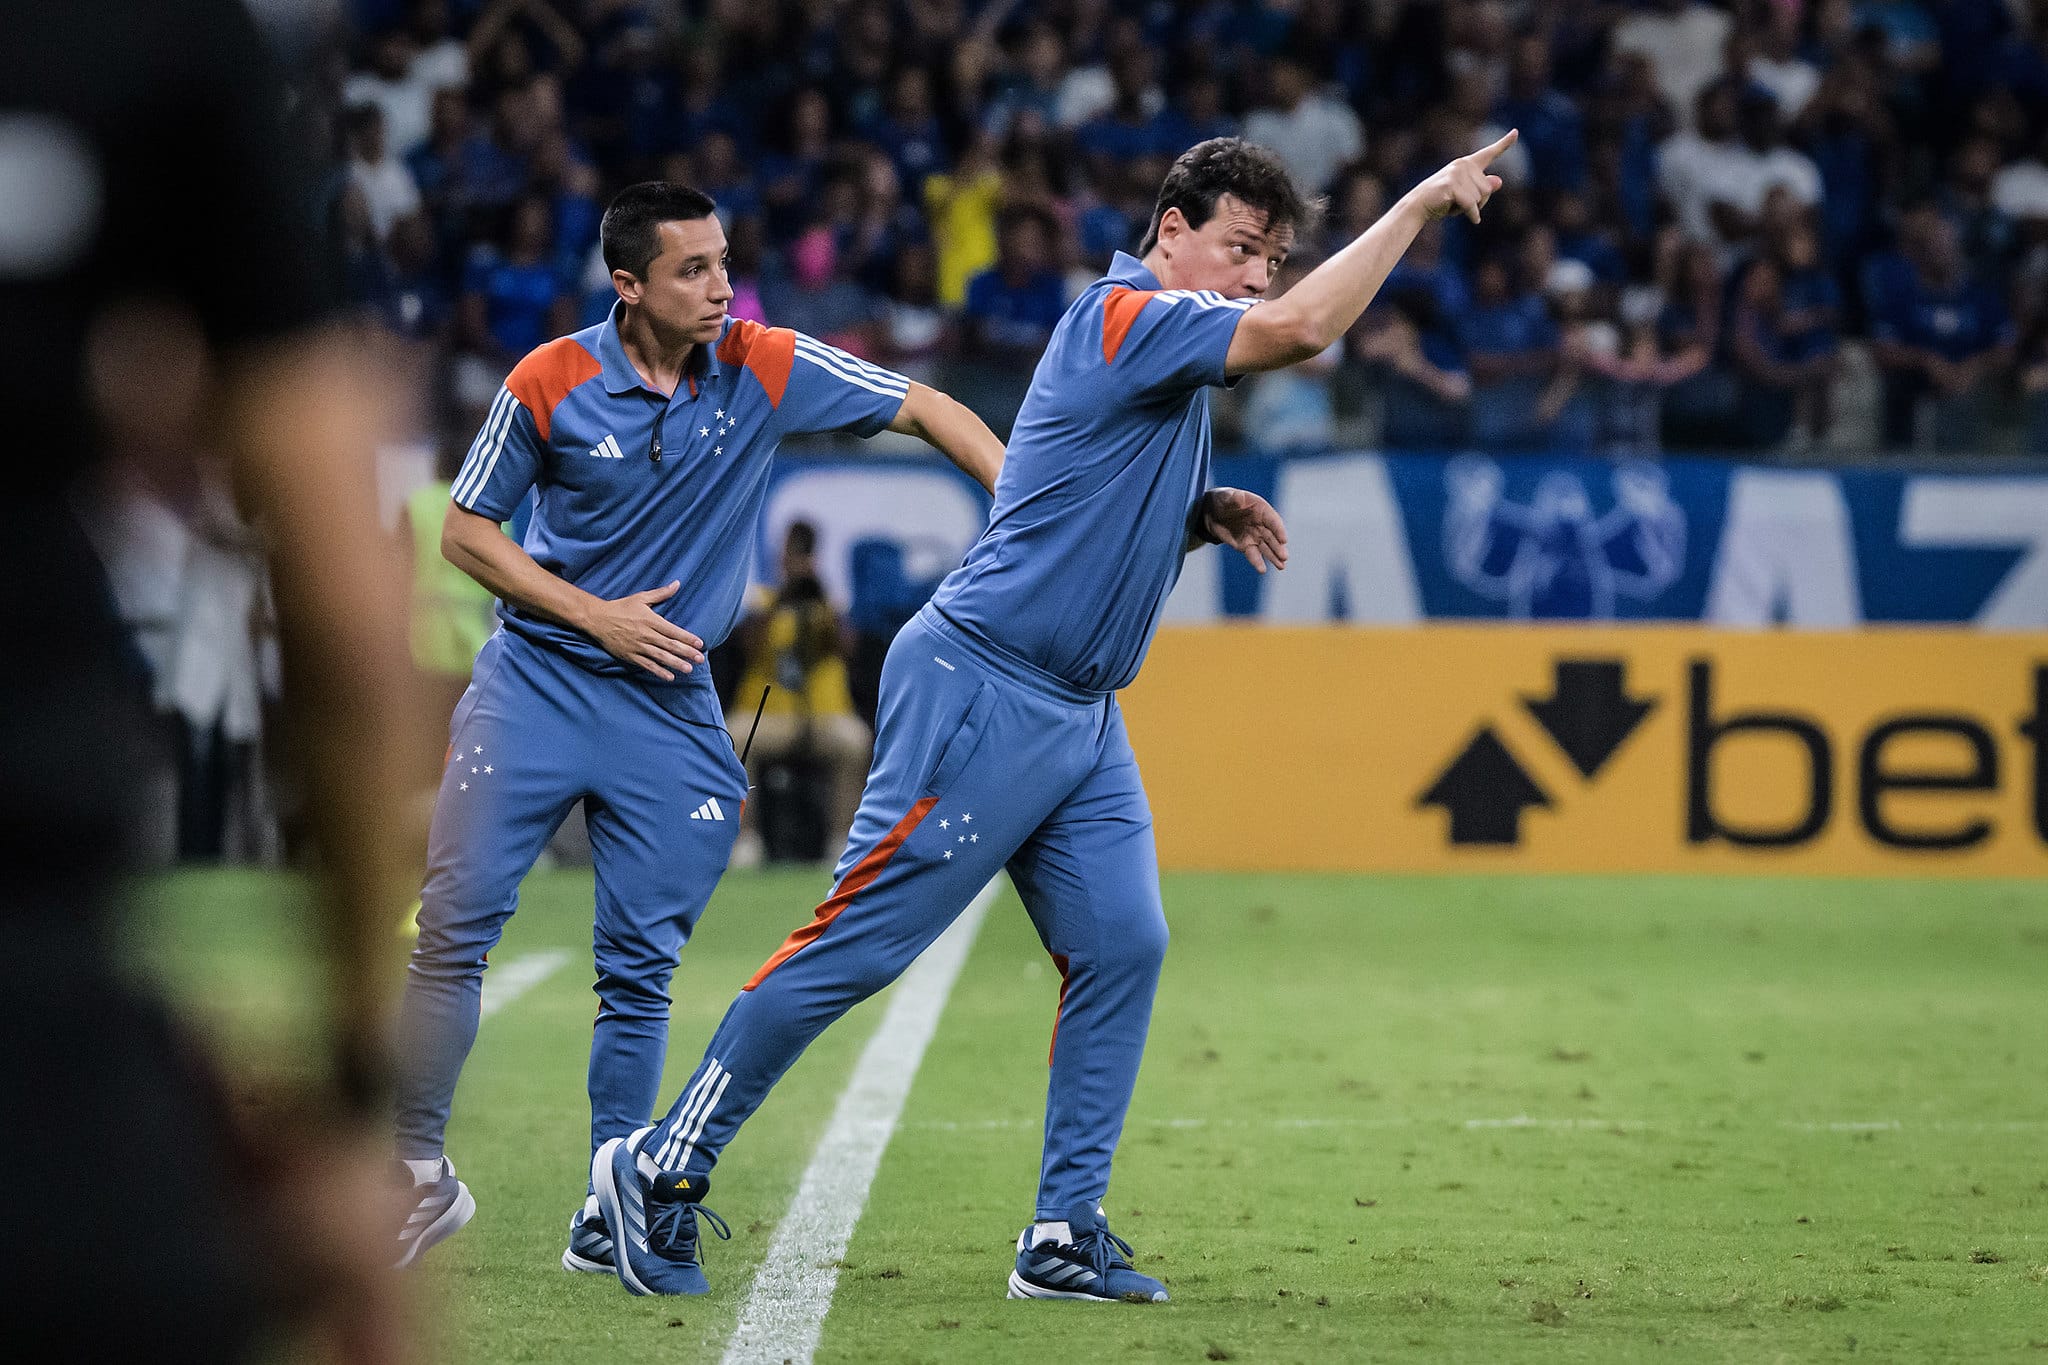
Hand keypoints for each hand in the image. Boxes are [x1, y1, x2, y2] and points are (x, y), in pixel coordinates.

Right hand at [583, 581, 704, 679]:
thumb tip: (677, 583)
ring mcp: (638, 646)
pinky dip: (658, 671)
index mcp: (651, 620)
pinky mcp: (630, 655)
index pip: (673, 631)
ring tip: (688, 669)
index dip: (688, 638)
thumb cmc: (621, 607)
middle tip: (700, 659)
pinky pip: (646, 665)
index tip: (700, 644)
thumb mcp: (641, 598)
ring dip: (675, 663)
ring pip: (660, 657)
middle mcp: (646, 634)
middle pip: (670, 645)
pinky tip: (669, 677)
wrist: (597, 618)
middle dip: (686, 653)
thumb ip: (661, 593)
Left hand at [1200, 488, 1289, 573]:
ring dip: (1274, 557)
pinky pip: (1253, 555)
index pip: (1273, 520)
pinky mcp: (1245, 546)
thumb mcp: (1226, 496)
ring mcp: (1254, 536)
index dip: (1279, 530)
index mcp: (1261, 509)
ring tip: (1281, 567)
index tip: (1284, 540)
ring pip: (1266, 548)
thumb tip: (1238, 499)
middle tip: (1284, 557)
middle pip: (1272, 537)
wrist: (1211, 512)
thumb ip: (1233, 499)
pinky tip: (1262, 570)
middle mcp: (1261, 524)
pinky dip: (1257, 562)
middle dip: (1278, 547)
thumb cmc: (1223, 500)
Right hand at [1411, 130, 1515, 224]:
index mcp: (1467, 164)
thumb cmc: (1442, 200)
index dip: (1504, 144)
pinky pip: (1471, 204)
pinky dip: (1472, 214)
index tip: (1516, 132)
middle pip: (1487, 189)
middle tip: (1459, 204)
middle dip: (1479, 203)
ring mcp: (1456, 174)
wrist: (1418, 205)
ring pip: (1480, 197)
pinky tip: (1471, 219)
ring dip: (1471, 208)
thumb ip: (1482, 188)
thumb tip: (1498, 181)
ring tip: (1453, 205)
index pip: (1489, 153)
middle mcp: (1463, 165)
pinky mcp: (1451, 185)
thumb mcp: (1465, 194)